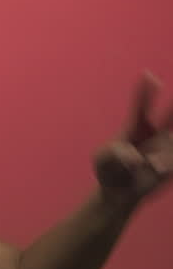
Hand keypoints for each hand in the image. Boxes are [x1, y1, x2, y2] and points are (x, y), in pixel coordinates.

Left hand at [93, 71, 172, 205]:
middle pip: (169, 115)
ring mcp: (165, 148)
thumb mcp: (102, 159)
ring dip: (161, 155)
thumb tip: (136, 158)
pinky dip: (164, 164)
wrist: (117, 193)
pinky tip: (154, 170)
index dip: (145, 91)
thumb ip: (114, 153)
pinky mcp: (170, 164)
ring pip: (170, 140)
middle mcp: (154, 134)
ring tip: (151, 165)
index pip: (141, 105)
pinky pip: (171, 160)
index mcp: (134, 127)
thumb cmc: (109, 171)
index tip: (147, 75)